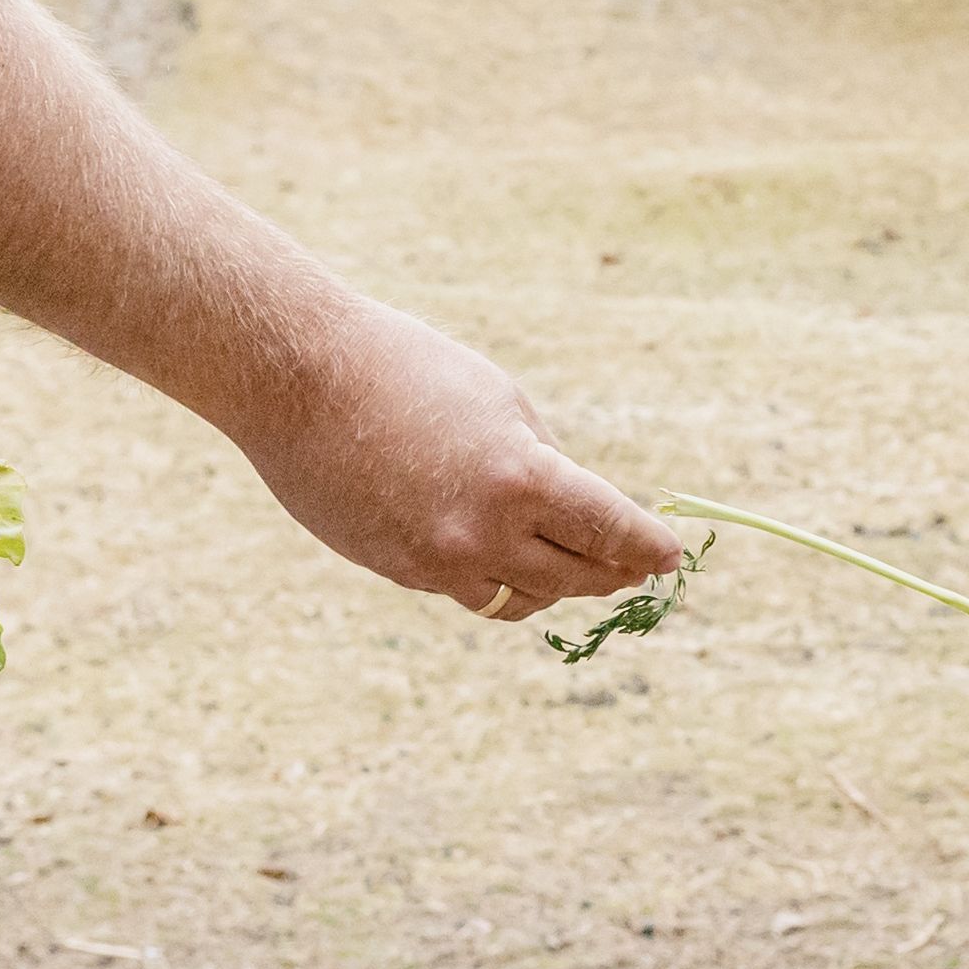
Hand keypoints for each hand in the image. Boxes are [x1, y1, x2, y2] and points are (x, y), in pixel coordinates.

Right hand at [233, 293, 678, 622]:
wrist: (298, 381)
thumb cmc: (406, 370)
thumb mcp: (499, 403)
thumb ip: (539, 462)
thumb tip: (566, 513)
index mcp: (521, 478)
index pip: (609, 531)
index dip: (646, 547)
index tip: (670, 558)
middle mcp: (484, 533)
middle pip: (574, 576)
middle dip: (611, 573)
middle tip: (634, 570)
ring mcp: (437, 561)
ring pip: (521, 598)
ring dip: (554, 586)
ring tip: (576, 573)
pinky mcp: (399, 570)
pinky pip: (466, 588)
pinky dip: (493, 578)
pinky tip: (506, 563)